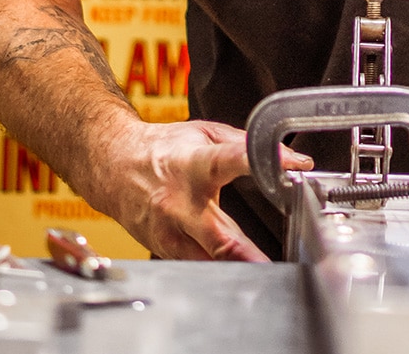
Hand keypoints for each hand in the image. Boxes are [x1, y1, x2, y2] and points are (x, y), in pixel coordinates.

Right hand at [105, 119, 312, 261]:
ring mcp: (170, 232)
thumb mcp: (203, 133)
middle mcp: (181, 203)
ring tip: (266, 274)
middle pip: (218, 236)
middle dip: (247, 254)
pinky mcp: (165, 249)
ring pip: (208, 261)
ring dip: (238, 269)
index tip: (293, 166)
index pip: (230, 161)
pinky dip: (218, 270)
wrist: (114, 166)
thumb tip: (286, 157)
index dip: (261, 162)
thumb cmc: (162, 148)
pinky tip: (238, 272)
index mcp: (194, 164)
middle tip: (276, 267)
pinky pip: (197, 265)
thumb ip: (244, 144)